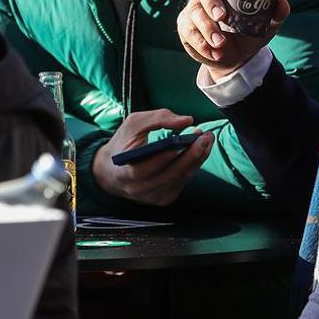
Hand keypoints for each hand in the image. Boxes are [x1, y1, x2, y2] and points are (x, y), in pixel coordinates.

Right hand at [91, 109, 212, 206]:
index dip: (169, 153)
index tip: (188, 136)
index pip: (149, 166)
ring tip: (207, 142)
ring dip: (197, 160)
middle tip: (206, 137)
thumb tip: (187, 120)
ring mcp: (152, 197)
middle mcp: (139, 188)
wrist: (111, 171)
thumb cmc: (124, 144)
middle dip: (192, 154)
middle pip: (171, 173)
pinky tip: (198, 153)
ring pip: (180, 178)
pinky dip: (192, 167)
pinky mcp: (162, 199)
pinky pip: (182, 182)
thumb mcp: (133, 124)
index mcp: (126, 171)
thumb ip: (158, 118)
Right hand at [179, 0, 289, 75]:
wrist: (238, 58)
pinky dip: (203, 44)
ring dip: (207, 27)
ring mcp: (194, 8)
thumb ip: (275, 13)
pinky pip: (189, 31)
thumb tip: (282, 4)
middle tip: (222, 16)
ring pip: (193, 10)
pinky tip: (216, 53)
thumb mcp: (266, 24)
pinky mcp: (186, 27)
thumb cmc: (250, 31)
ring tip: (221, 43)